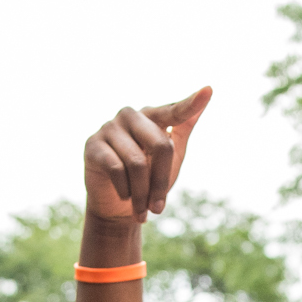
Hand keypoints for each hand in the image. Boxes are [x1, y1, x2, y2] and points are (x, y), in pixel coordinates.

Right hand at [82, 87, 211, 224]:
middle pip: (160, 145)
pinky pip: (116, 169)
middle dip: (161, 182)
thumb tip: (206, 90)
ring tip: (142, 211)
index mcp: (152, 117)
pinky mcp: (93, 144)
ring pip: (137, 163)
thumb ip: (183, 127)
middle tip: (158, 208)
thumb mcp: (170, 155)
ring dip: (142, 194)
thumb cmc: (148, 178)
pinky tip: (124, 196)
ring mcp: (109, 127)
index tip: (208, 91)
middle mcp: (130, 116)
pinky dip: (125, 190)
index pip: (174, 111)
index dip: (191, 104)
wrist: (116, 205)